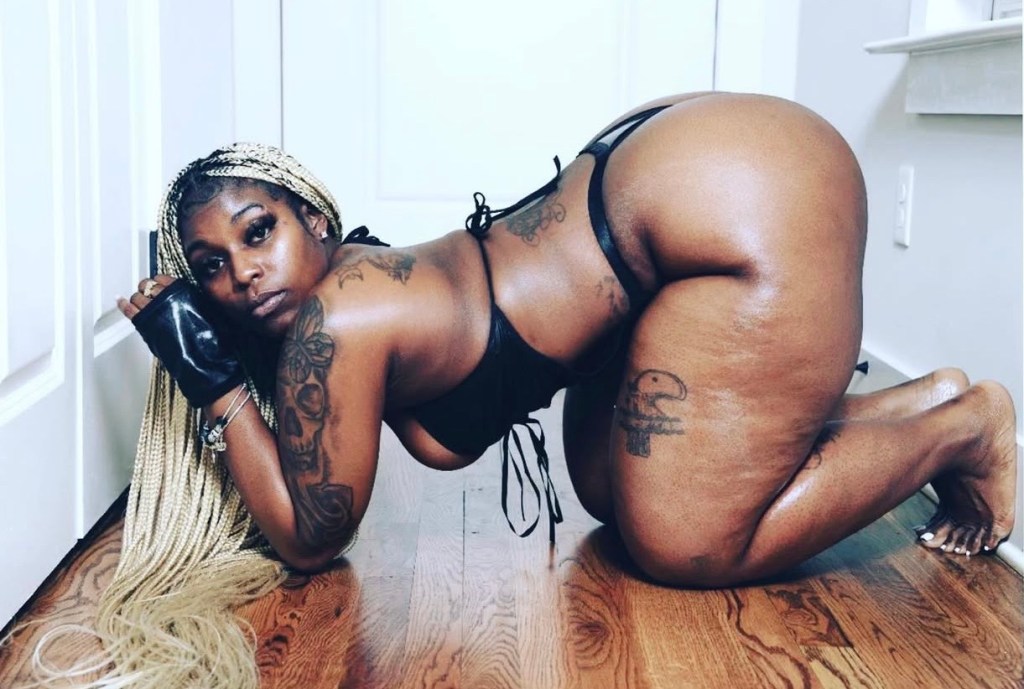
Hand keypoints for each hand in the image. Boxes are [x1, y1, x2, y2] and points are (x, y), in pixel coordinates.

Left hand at [120, 275, 244, 406]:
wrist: (201, 356)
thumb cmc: (208, 337)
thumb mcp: (205, 311)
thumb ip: (191, 301)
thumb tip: (181, 298)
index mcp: (182, 290)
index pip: (162, 278)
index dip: (158, 282)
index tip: (158, 286)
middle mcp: (166, 296)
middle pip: (147, 285)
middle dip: (146, 289)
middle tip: (147, 295)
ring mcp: (153, 309)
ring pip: (137, 296)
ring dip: (137, 298)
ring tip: (138, 302)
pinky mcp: (144, 323)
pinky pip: (129, 309)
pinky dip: (123, 304)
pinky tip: (119, 300)